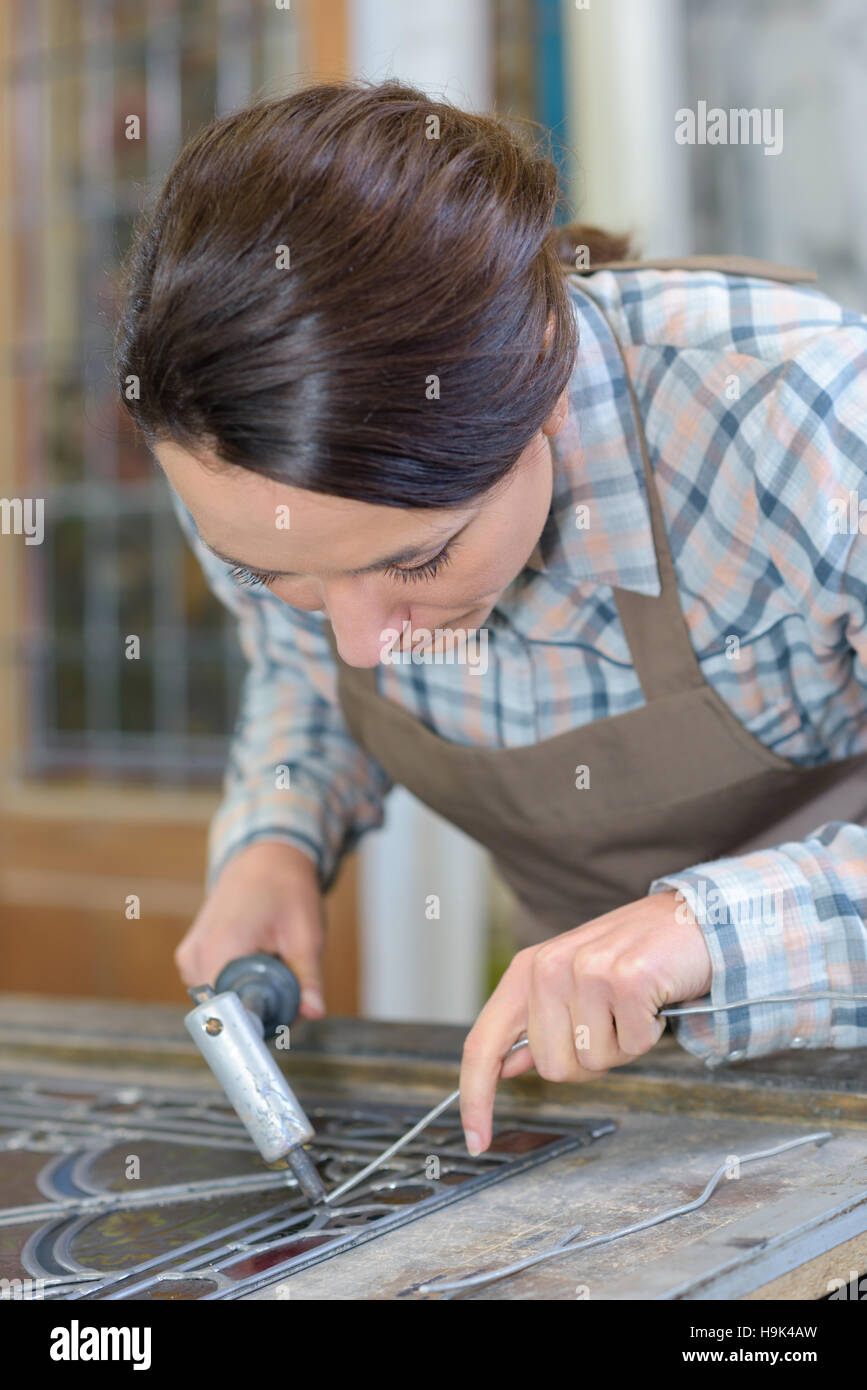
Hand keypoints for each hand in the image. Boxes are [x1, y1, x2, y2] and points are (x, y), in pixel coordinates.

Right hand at [175, 840, 326, 1019]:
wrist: (263, 858)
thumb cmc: (286, 889)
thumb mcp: (306, 934)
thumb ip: (307, 978)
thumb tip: (314, 1013)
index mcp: (220, 948)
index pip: (227, 1013)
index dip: (257, 1025)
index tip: (281, 1022)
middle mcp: (195, 956)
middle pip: (225, 1011)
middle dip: (260, 1009)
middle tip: (289, 986)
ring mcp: (189, 957)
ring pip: (220, 1002)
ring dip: (249, 995)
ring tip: (272, 962)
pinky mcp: (190, 957)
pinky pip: (214, 988)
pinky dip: (238, 984)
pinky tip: (256, 960)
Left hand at [459, 889, 710, 1153]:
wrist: (695, 919)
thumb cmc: (635, 956)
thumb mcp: (574, 983)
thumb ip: (538, 1023)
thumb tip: (506, 1065)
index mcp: (528, 969)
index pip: (483, 1043)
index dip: (475, 1097)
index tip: (476, 1141)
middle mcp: (548, 966)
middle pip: (551, 1068)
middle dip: (588, 1060)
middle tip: (612, 1022)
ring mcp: (586, 970)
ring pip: (593, 1062)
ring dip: (622, 1046)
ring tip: (634, 1006)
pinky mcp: (626, 978)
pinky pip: (632, 1046)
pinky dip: (650, 1035)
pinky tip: (654, 1000)